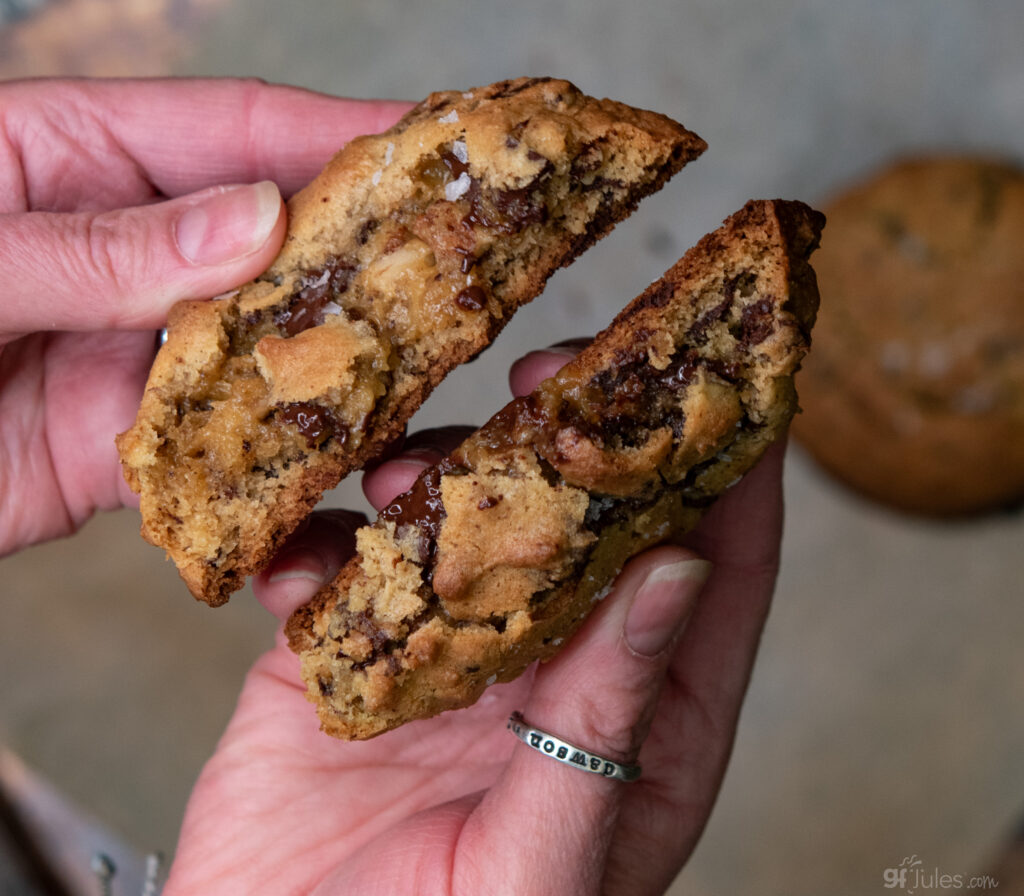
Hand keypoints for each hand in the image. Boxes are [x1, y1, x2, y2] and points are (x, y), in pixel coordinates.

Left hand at [0, 78, 409, 555]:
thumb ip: (97, 244)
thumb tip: (255, 222)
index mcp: (82, 160)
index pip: (240, 131)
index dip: (343, 134)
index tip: (436, 148)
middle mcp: (129, 252)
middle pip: (275, 245)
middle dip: (367, 256)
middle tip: (463, 269)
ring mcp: (135, 352)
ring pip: (266, 352)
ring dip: (338, 366)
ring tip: (427, 372)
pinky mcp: (128, 450)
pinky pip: (225, 451)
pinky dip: (281, 461)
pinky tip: (338, 463)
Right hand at [166, 346, 784, 895]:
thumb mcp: (542, 859)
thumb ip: (612, 718)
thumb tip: (683, 567)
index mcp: (638, 718)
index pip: (714, 570)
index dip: (728, 468)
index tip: (714, 373)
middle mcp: (550, 665)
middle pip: (586, 516)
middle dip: (568, 436)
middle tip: (539, 374)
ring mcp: (446, 652)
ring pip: (462, 519)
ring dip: (432, 478)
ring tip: (394, 481)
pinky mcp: (346, 655)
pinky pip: (339, 566)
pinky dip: (317, 546)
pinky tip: (299, 565)